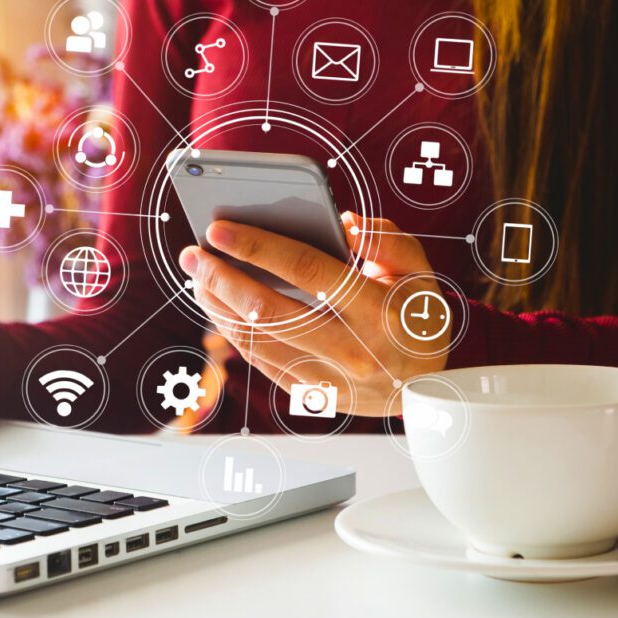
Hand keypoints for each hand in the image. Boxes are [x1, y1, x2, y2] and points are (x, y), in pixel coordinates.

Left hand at [178, 212, 448, 416]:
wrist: (424, 387)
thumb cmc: (416, 318)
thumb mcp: (420, 272)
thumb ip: (388, 241)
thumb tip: (343, 223)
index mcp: (377, 311)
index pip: (308, 270)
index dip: (259, 247)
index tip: (220, 228)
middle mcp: (350, 348)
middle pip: (270, 310)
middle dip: (223, 278)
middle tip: (193, 254)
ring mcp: (328, 377)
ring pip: (257, 340)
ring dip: (219, 307)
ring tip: (198, 277)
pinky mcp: (311, 394)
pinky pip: (261, 362)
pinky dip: (234, 333)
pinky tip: (219, 308)